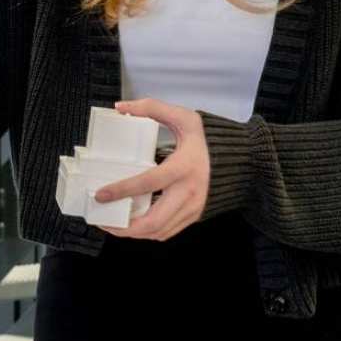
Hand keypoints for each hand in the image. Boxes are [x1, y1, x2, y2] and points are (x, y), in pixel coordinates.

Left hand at [97, 98, 209, 240]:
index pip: (148, 183)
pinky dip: (148, 232)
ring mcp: (193, 208)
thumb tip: (120, 107)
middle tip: (102, 220)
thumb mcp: (183, 117)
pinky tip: (133, 224)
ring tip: (113, 224)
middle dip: (124, 227)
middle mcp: (189, 193)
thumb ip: (152, 108)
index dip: (121, 191)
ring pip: (159, 231)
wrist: (240, 159)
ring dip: (133, 233)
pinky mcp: (194, 216)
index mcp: (183, 167)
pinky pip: (167, 232)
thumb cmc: (208, 139)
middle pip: (153, 221)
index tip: (100, 195)